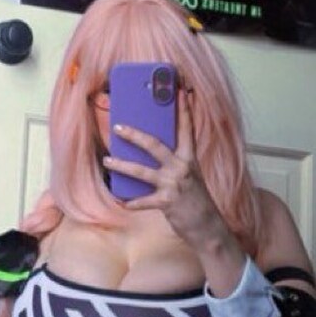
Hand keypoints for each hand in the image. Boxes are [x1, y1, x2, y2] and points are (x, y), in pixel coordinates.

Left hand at [103, 89, 229, 252]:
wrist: (208, 226)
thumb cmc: (194, 198)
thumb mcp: (189, 175)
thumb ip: (174, 162)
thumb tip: (152, 149)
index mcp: (189, 157)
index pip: (186, 128)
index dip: (182, 109)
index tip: (179, 90)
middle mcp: (183, 167)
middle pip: (155, 145)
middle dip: (135, 135)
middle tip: (118, 127)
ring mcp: (175, 184)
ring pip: (143, 171)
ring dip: (122, 166)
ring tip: (107, 161)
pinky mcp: (168, 201)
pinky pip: (143, 201)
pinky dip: (132, 202)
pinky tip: (121, 201)